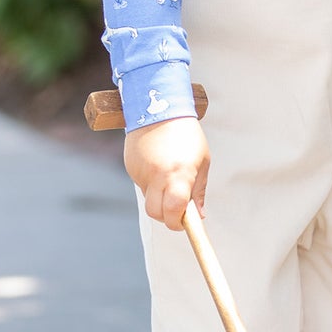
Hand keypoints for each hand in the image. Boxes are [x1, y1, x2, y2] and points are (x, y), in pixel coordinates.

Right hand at [124, 115, 209, 230]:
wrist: (159, 109)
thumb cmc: (187, 136)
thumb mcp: (201, 161)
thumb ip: (198, 191)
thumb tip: (199, 216)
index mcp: (179, 175)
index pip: (174, 211)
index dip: (177, 223)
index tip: (183, 223)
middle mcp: (157, 176)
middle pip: (156, 213)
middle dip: (166, 216)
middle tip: (176, 208)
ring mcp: (141, 172)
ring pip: (147, 199)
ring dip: (158, 197)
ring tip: (168, 176)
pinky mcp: (130, 167)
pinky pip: (140, 185)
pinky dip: (149, 183)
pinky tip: (156, 165)